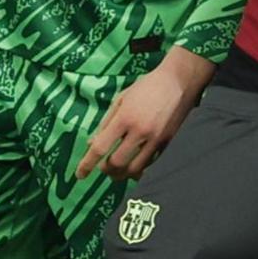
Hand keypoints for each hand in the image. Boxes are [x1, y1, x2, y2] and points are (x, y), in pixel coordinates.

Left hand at [77, 47, 213, 179]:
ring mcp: (155, 140)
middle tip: (102, 168)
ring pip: (134, 169)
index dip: (87, 163)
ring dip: (121, 174)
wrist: (177, 83)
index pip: (101, 147)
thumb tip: (92, 144)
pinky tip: (132, 167)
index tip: (80, 175)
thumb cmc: (145, 88)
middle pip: (117, 163)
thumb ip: (106, 123)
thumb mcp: (121, 100)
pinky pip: (149, 165)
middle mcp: (140, 131)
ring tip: (116, 170)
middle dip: (106, 169)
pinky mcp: (167, 144)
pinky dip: (138, 170)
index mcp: (124, 117)